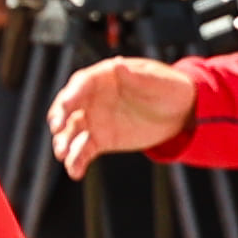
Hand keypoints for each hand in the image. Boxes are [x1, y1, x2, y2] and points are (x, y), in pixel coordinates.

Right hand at [47, 56, 195, 174]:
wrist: (180, 113)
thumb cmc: (169, 89)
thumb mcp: (159, 81)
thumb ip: (137, 77)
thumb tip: (117, 65)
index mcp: (104, 77)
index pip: (81, 83)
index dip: (72, 94)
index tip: (66, 105)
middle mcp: (92, 98)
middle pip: (68, 107)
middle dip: (59, 118)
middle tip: (57, 129)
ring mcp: (94, 120)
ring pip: (71, 131)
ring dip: (64, 143)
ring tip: (64, 155)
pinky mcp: (99, 140)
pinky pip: (83, 151)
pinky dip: (76, 161)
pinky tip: (75, 172)